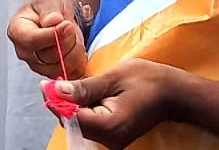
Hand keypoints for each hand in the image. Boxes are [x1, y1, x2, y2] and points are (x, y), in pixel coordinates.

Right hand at [8, 0, 88, 79]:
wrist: (61, 21)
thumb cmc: (51, 10)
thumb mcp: (51, 1)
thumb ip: (50, 9)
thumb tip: (51, 20)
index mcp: (18, 31)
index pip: (31, 40)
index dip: (51, 35)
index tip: (67, 25)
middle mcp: (25, 52)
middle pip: (48, 56)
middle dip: (66, 40)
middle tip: (70, 26)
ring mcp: (38, 67)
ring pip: (61, 66)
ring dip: (74, 50)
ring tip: (72, 36)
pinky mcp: (54, 75)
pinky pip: (72, 74)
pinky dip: (79, 61)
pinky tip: (75, 48)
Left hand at [53, 59, 175, 148]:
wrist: (173, 93)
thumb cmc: (147, 80)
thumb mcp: (113, 77)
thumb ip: (84, 87)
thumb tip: (56, 89)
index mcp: (109, 125)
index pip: (71, 117)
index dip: (56, 100)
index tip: (45, 84)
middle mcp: (109, 140)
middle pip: (74, 123)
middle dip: (64, 103)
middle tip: (60, 82)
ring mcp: (112, 141)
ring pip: (80, 124)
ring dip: (74, 106)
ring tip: (79, 86)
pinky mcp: (113, 138)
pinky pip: (91, 125)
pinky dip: (85, 110)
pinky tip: (90, 95)